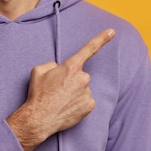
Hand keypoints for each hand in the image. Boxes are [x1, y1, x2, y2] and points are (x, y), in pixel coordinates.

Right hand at [7, 29, 115, 150]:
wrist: (39, 119)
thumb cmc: (38, 94)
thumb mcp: (38, 71)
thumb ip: (52, 64)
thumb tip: (59, 68)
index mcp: (71, 67)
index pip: (89, 49)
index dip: (102, 39)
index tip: (112, 31)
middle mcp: (82, 78)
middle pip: (81, 75)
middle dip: (72, 80)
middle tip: (59, 90)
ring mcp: (87, 92)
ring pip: (83, 88)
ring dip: (75, 92)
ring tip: (61, 100)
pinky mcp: (89, 106)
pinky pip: (86, 100)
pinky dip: (79, 103)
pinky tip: (68, 107)